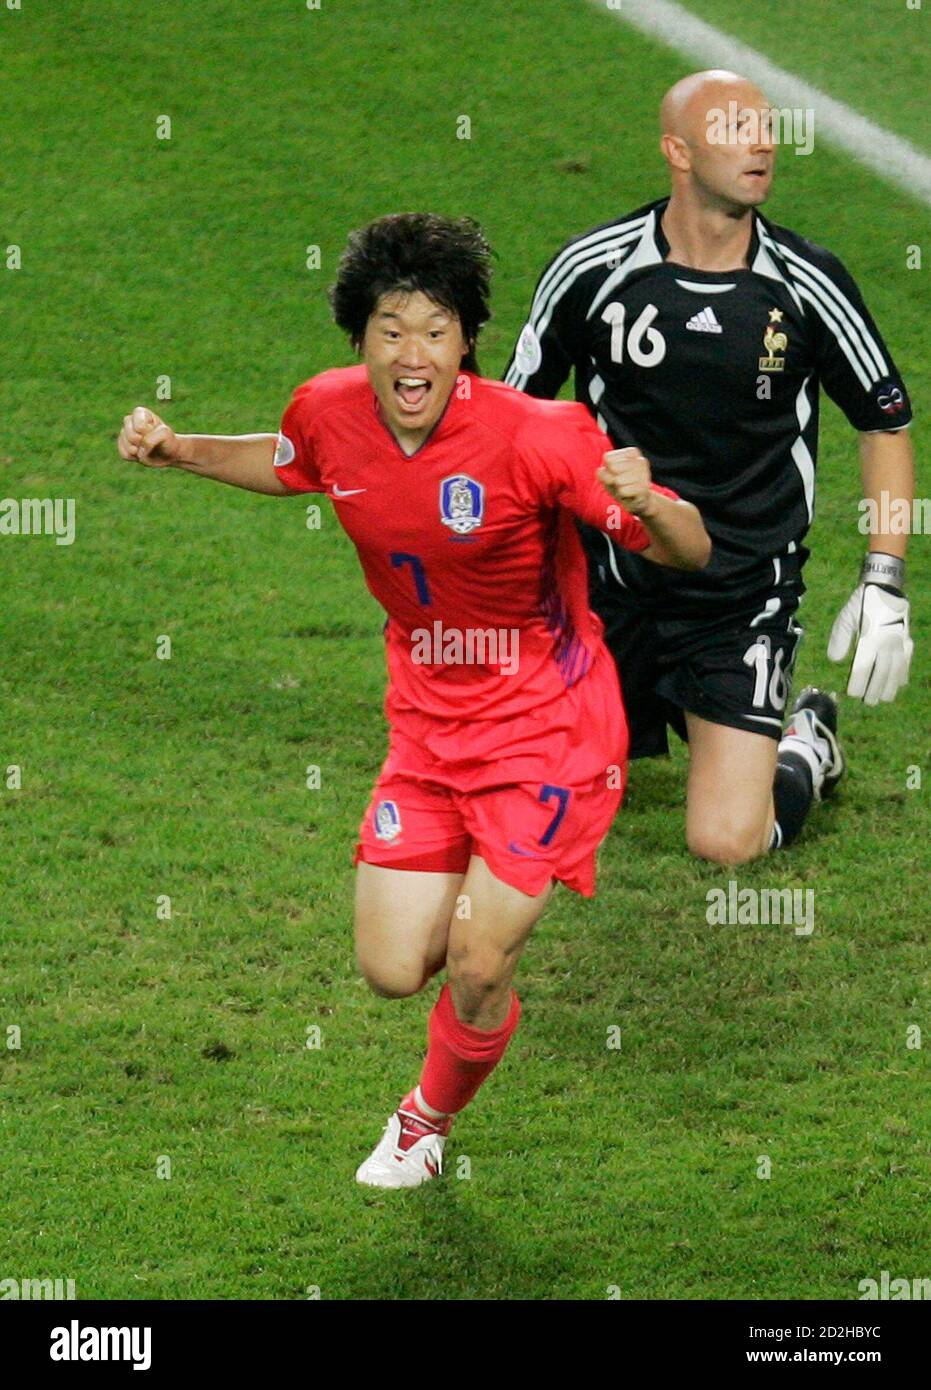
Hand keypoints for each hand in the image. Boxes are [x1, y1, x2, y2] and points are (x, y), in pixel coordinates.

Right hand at [117, 406, 181, 466]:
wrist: (167, 453)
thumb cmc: (167, 440)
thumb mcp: (165, 435)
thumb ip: (151, 439)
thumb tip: (137, 451)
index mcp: (141, 413)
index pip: (139, 425)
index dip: (146, 432)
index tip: (153, 431)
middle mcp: (130, 421)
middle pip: (130, 434)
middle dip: (142, 441)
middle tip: (151, 441)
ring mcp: (125, 433)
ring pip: (125, 444)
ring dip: (138, 450)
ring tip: (147, 448)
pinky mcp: (123, 446)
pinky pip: (124, 454)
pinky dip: (134, 457)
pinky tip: (141, 454)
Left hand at [597, 447, 653, 517]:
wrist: (637, 501)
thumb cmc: (619, 485)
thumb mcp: (606, 476)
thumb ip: (602, 473)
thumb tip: (609, 476)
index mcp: (632, 452)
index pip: (607, 458)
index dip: (607, 469)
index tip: (615, 473)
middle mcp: (641, 460)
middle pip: (612, 467)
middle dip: (612, 478)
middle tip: (620, 482)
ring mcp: (645, 474)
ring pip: (618, 480)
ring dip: (618, 487)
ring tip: (626, 488)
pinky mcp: (644, 488)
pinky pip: (623, 491)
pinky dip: (622, 495)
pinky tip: (630, 494)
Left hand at [827, 583, 912, 703]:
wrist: (886, 586)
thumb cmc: (862, 602)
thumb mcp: (846, 617)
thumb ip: (840, 638)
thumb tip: (835, 660)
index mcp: (871, 639)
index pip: (865, 667)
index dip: (859, 682)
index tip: (853, 693)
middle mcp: (888, 643)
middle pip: (882, 673)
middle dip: (875, 689)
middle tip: (868, 702)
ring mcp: (900, 642)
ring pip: (897, 670)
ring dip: (891, 686)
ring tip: (884, 698)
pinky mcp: (907, 639)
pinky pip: (908, 660)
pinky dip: (904, 673)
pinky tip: (899, 683)